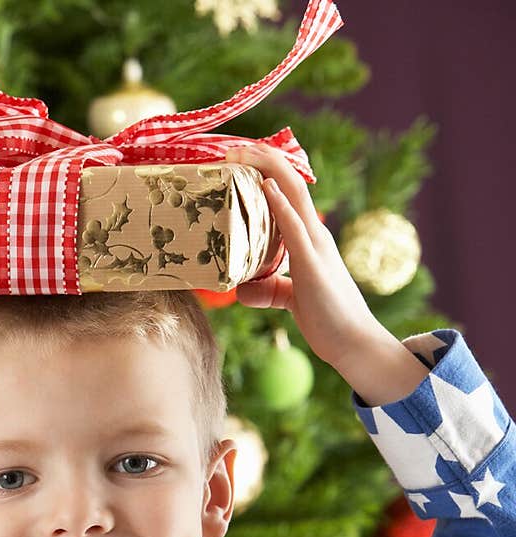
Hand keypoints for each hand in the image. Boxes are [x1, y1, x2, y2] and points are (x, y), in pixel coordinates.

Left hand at [224, 143, 389, 375]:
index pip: (288, 190)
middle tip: (228, 146)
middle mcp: (314, 233)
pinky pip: (295, 228)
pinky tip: (264, 186)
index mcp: (310, 237)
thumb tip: (242, 290)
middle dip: (259, 157)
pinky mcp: (312, 266)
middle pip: (289, 180)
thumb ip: (270, 290)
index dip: (265, 168)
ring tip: (239, 151)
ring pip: (292, 193)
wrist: (354, 344)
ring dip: (266, 168)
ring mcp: (316, 246)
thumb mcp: (292, 300)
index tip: (236, 157)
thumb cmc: (328, 321)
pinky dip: (279, 204)